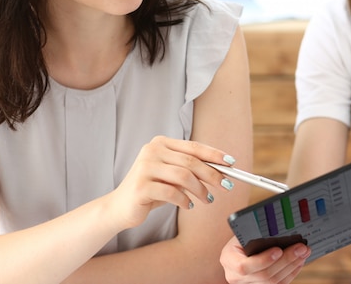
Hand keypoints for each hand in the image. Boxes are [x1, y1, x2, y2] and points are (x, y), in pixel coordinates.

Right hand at [106, 136, 235, 229]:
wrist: (120, 207)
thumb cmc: (151, 190)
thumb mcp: (172, 177)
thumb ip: (191, 170)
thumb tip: (221, 172)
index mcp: (160, 143)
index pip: (193, 147)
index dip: (214, 154)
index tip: (231, 163)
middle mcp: (151, 151)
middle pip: (191, 161)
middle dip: (212, 174)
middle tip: (226, 185)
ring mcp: (144, 167)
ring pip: (183, 176)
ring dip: (200, 189)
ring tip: (207, 199)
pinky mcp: (141, 186)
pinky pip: (172, 192)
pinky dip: (185, 200)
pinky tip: (189, 204)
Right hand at [220, 236, 310, 283]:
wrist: (237, 250)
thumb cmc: (240, 238)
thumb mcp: (242, 234)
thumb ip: (256, 236)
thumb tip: (281, 233)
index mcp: (229, 260)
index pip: (244, 266)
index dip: (263, 260)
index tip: (279, 250)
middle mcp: (236, 277)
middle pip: (264, 275)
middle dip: (286, 260)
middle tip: (301, 248)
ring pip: (273, 282)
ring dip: (292, 266)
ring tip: (303, 252)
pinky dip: (291, 272)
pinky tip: (298, 262)